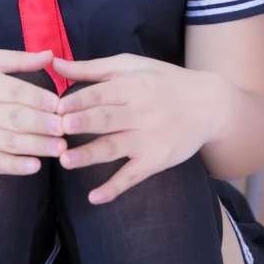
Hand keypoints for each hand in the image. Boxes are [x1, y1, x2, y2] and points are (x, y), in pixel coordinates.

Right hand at [0, 45, 67, 176]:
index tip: (64, 105)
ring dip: (38, 146)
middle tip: (68, 128)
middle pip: (18, 117)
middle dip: (46, 124)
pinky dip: (14, 166)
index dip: (43, 100)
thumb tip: (50, 56)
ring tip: (61, 149)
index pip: (18, 91)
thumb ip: (14, 59)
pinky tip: (33, 166)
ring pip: (10, 141)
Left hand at [51, 52, 227, 203]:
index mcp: (132, 86)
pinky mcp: (155, 161)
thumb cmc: (163, 81)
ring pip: (115, 148)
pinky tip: (95, 197)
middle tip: (57, 130)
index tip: (55, 107)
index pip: (102, 94)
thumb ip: (91, 68)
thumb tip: (54, 65)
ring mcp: (148, 139)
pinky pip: (133, 176)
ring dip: (90, 155)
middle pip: (106, 119)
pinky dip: (115, 188)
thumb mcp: (130, 66)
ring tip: (66, 161)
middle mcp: (141, 112)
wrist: (209, 104)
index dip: (79, 101)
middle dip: (82, 124)